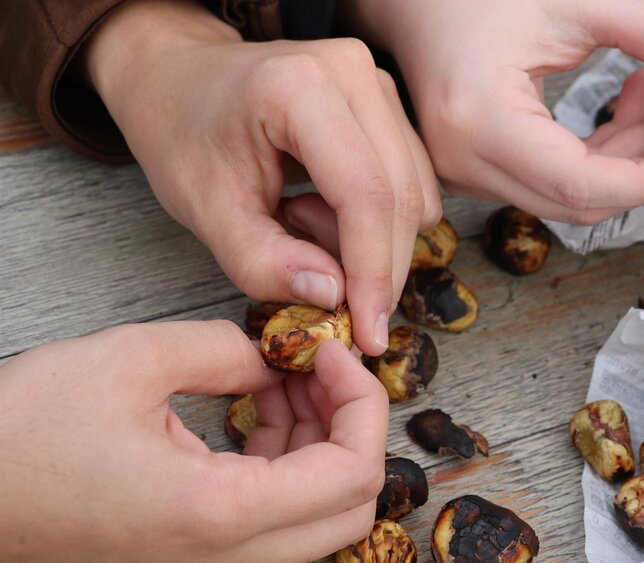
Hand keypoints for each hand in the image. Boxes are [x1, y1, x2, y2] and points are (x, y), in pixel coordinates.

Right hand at [0, 321, 385, 561]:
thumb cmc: (22, 437)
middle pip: (350, 507)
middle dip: (350, 425)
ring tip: (284, 374)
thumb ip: (225, 349)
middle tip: (319, 364)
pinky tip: (258, 404)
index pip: (353, 474)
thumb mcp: (131, 360)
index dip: (361, 402)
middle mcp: (225, 558)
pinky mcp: (194, 554)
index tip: (329, 351)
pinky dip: (286, 460)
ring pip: (317, 515)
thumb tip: (275, 358)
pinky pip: (275, 517)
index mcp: (219, 515)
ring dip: (319, 440)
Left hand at [83, 0, 441, 353]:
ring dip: (376, 243)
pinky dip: (379, 220)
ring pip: (417, 194)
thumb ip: (263, 262)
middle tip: (335, 307)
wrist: (180, 74)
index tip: (368, 334)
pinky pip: (413, 182)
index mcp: (298, 88)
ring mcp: (378, 84)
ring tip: (301, 226)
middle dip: (380, 271)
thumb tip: (332, 296)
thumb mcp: (204, 209)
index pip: (365, 192)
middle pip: (401, 196)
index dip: (373, 271)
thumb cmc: (182, 133)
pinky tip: (322, 208)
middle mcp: (353, 74)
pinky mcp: (390, 102)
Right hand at [341, 0, 643, 223]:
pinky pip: (549, 183)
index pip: (581, 185)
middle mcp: (463, 160)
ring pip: (568, 198)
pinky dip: (597, 157)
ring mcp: (463, 172)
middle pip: (578, 203)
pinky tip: (628, 107)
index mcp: (480, 117)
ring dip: (626, 161)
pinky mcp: (473, 168)